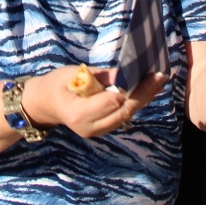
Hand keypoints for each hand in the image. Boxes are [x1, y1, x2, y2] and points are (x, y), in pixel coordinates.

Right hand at [21, 65, 167, 138]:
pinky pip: (123, 116)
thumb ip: (99, 76)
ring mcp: (97, 132)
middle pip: (124, 111)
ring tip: (159, 81)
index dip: (130, 88)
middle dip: (144, 93)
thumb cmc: (56, 85)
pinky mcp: (103, 129)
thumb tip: (124, 72)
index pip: (111, 102)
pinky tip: (149, 91)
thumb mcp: (72, 74)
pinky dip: (136, 103)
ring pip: (126, 116)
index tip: (146, 73)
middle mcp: (90, 128)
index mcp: (78, 114)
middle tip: (161, 75)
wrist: (45, 105)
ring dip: (144, 98)